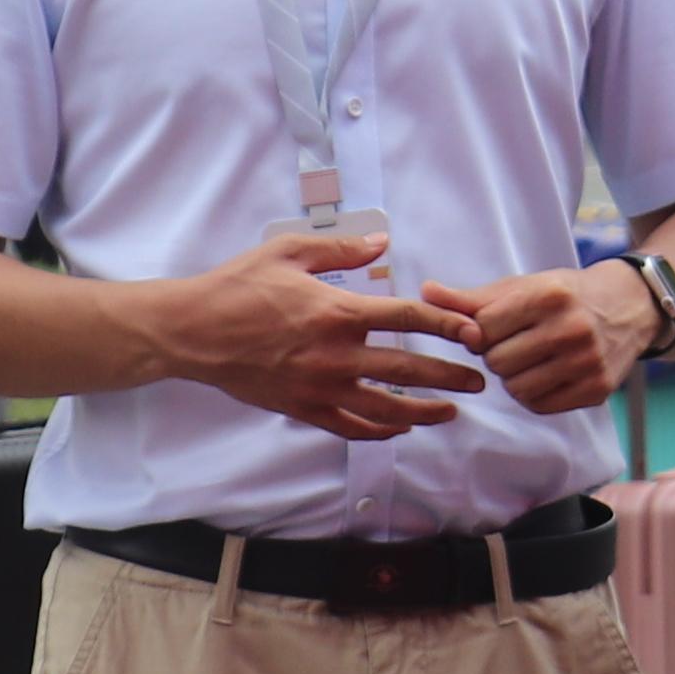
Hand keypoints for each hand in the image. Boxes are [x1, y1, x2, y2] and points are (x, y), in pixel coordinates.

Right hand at [143, 226, 487, 441]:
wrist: (194, 331)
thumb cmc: (238, 285)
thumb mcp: (289, 252)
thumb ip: (341, 249)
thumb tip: (383, 243)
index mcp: (338, 312)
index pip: (408, 319)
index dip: (447, 327)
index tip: (474, 334)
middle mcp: (336, 354)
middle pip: (408, 370)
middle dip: (451, 377)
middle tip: (480, 379)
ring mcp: (320, 387)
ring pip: (386, 408)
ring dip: (425, 413)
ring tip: (452, 413)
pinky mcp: (303, 408)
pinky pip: (351, 426)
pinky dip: (379, 430)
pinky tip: (399, 427)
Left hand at [454, 261, 655, 417]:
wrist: (629, 306)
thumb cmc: (564, 295)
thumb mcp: (523, 286)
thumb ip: (472, 297)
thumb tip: (425, 293)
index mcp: (548, 296)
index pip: (483, 329)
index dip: (480, 332)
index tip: (495, 328)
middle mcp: (571, 329)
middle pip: (497, 362)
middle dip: (498, 355)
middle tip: (517, 343)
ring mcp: (587, 362)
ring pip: (516, 388)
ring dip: (514, 377)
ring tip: (531, 358)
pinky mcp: (596, 389)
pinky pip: (540, 405)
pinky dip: (534, 394)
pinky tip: (546, 374)